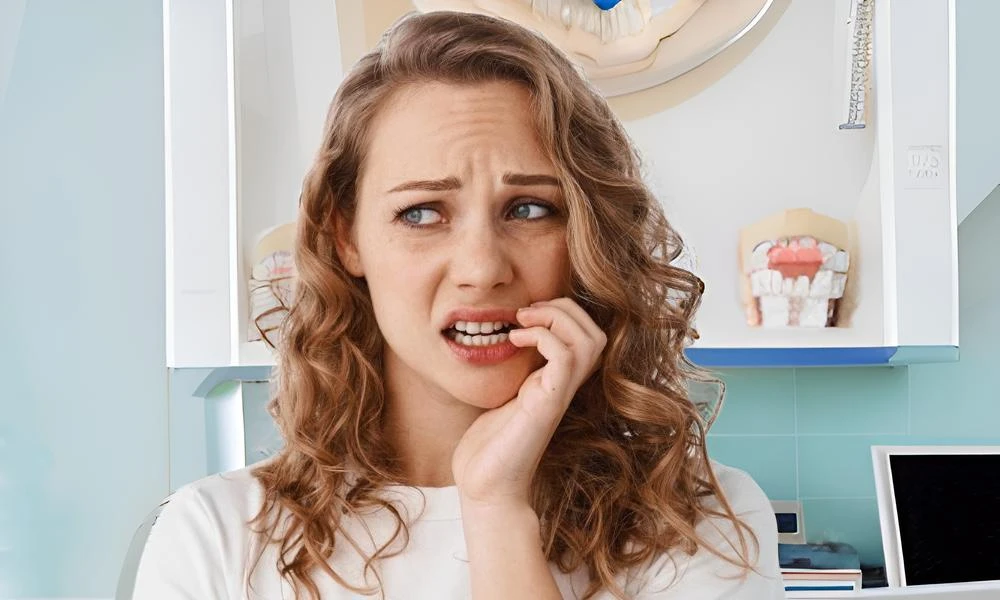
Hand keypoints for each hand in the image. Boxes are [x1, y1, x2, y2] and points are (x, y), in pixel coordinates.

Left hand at [451, 297, 606, 509]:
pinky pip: (565, 357)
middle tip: (528, 312)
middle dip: (565, 308)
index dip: (564, 313)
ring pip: (589, 340)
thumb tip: (497, 339)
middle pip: (596, 333)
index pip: (586, 335)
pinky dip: (542, 336)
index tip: (527, 314)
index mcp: (557, 382)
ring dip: (557, 317)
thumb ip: (511, 370)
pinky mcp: (547, 404)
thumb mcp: (502, 394)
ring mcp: (558, 395)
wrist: (485, 485)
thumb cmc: (488, 444)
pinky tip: (515, 340)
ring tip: (523, 321)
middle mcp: (564, 387)